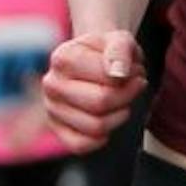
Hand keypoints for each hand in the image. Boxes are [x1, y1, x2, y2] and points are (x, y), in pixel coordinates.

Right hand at [43, 31, 146, 152]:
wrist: (94, 60)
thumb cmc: (109, 52)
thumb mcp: (120, 40)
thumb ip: (119, 50)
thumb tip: (117, 74)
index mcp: (62, 58)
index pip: (109, 80)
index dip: (132, 78)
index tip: (134, 71)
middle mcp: (51, 83)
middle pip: (101, 103)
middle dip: (127, 97)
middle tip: (133, 87)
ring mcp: (51, 107)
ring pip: (96, 127)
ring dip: (119, 116)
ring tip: (121, 102)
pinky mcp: (56, 128)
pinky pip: (80, 146)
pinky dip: (101, 139)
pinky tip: (106, 119)